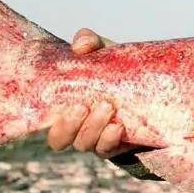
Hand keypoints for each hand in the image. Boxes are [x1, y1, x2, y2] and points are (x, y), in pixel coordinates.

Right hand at [47, 28, 128, 158]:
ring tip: (107, 107)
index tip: (64, 102)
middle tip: (83, 105)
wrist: (147, 83)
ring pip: (84, 144)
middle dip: (69, 125)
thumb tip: (81, 46)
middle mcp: (75, 127)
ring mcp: (95, 137)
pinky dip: (110, 139)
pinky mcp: (115, 144)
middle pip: (59, 139)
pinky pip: (107, 150)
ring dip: (93, 127)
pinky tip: (118, 127)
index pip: (46, 122)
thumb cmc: (112, 67)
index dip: (49, 118)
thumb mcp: (100, 51)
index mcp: (63, 106)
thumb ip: (88, 43)